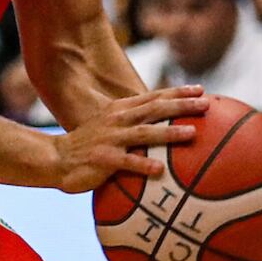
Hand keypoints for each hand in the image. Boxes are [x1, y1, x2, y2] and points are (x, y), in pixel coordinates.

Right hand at [49, 86, 207, 193]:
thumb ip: (133, 125)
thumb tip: (163, 130)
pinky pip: (126, 162)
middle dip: (182, 105)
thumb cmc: (88, 146)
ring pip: (145, 133)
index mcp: (121, 110)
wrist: (56, 158)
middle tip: (206, 104)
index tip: (201, 90)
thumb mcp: (110, 128)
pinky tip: (159, 170)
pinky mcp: (103, 159)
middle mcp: (118, 120)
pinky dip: (143, 164)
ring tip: (191, 134)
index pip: (154, 97)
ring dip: (169, 133)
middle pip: (155, 109)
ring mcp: (111, 139)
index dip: (178, 93)